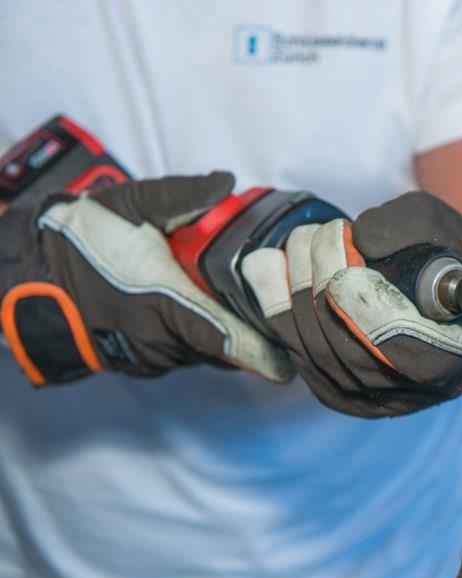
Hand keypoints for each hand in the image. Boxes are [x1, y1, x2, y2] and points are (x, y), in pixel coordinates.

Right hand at [0, 173, 292, 384]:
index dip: (262, 353)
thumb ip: (182, 195)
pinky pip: (188, 352)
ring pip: (209, 351)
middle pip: (228, 346)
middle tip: (279, 307)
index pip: (228, 340)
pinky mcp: (144, 361)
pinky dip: (203, 336)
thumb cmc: (79, 241)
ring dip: (227, 331)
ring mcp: (153, 355)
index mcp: (166, 303)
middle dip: (253, 331)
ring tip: (245, 300)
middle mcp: (164, 338)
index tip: (288, 363)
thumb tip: (226, 184)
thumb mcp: (130, 204)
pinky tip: (209, 308)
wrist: (26, 276)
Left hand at [240, 191, 461, 416]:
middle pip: (342, 342)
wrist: (445, 304)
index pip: (397, 341)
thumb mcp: (443, 233)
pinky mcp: (331, 391)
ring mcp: (364, 397)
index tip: (348, 260)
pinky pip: (289, 348)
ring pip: (309, 343)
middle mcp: (404, 389)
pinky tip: (276, 264)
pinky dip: (274, 301)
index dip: (365, 302)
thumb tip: (359, 236)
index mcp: (447, 356)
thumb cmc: (447, 264)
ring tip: (305, 240)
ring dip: (295, 281)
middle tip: (323, 233)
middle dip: (321, 276)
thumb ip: (408, 230)